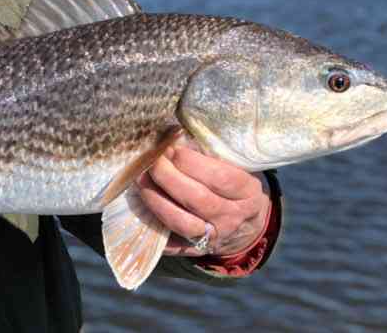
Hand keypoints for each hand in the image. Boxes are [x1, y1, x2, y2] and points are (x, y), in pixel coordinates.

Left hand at [138, 145, 270, 256]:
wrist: (245, 224)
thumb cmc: (232, 184)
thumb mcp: (234, 166)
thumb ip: (208, 154)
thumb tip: (172, 137)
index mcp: (247, 192)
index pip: (219, 177)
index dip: (190, 161)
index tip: (170, 147)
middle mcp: (233, 218)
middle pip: (197, 199)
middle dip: (168, 177)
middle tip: (151, 161)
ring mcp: (215, 238)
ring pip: (182, 222)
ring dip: (156, 200)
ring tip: (140, 179)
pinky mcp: (196, 250)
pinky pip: (171, 243)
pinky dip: (153, 227)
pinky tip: (139, 208)